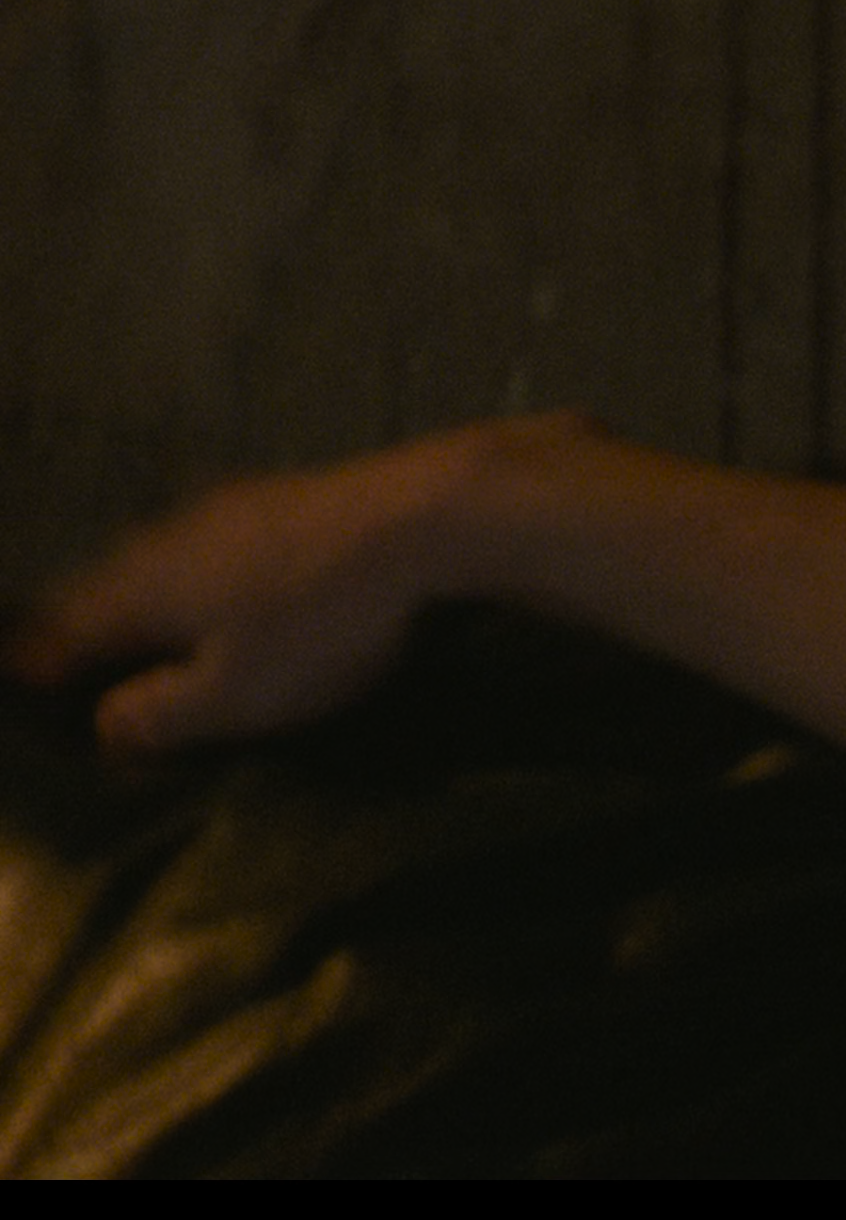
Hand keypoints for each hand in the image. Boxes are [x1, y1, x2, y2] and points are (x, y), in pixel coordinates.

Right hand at [4, 414, 579, 755]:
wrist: (430, 516)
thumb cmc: (323, 620)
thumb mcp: (234, 695)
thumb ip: (158, 714)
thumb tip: (103, 724)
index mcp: (142, 587)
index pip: (69, 629)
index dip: (43, 660)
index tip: (21, 676)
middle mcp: (172, 535)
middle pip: (112, 583)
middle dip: (91, 619)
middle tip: (70, 648)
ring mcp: (236, 505)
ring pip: (167, 553)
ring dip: (150, 588)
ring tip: (142, 616)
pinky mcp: (297, 495)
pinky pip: (226, 538)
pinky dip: (210, 566)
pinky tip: (229, 575)